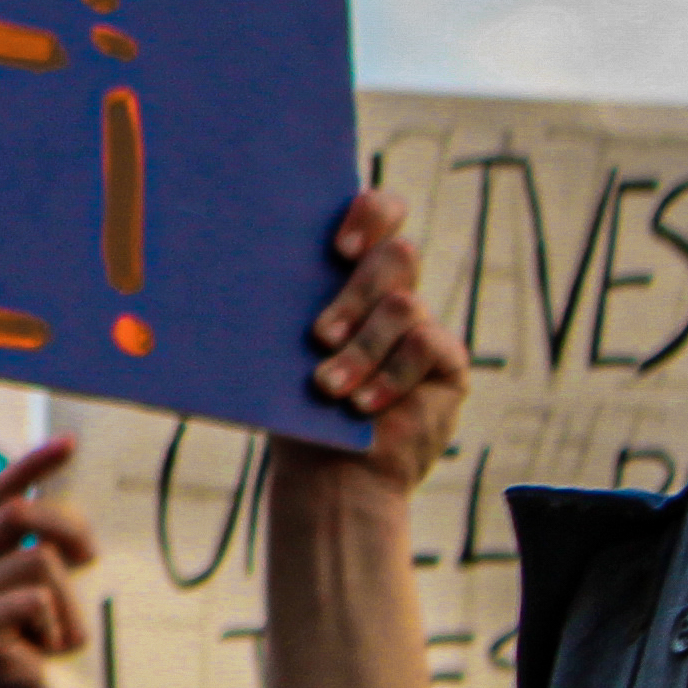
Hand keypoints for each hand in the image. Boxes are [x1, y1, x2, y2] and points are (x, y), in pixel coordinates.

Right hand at [0, 443, 92, 687]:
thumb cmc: (63, 654)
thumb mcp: (62, 589)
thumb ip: (59, 549)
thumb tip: (84, 507)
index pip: (3, 491)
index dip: (35, 463)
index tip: (72, 443)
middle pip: (20, 513)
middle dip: (68, 530)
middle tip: (93, 561)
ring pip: (40, 561)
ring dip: (71, 601)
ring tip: (66, 638)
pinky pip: (34, 598)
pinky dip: (58, 625)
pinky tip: (48, 651)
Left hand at [301, 188, 468, 494]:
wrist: (326, 474)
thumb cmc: (295, 407)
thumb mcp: (282, 349)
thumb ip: (284, 302)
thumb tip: (240, 260)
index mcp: (349, 274)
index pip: (378, 213)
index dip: (369, 213)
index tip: (338, 246)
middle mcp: (392, 291)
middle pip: (397, 253)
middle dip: (355, 291)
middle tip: (320, 332)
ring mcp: (423, 326)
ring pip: (402, 305)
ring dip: (360, 349)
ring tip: (327, 386)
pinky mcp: (447, 362)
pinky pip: (425, 344)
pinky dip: (389, 375)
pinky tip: (365, 405)